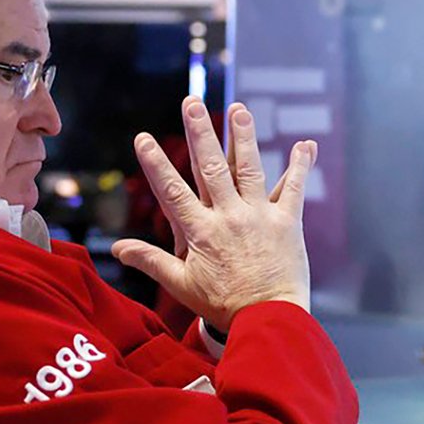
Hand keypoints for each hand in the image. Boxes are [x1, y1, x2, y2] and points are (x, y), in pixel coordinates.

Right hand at [113, 97, 316, 326]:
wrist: (270, 320)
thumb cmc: (224, 305)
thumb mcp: (182, 286)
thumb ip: (151, 261)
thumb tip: (118, 247)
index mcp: (201, 232)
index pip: (172, 191)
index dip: (156, 164)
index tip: (143, 138)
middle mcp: (229, 217)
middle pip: (210, 167)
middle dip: (199, 133)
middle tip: (191, 103)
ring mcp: (260, 217)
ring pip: (249, 168)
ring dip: (243, 136)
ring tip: (238, 108)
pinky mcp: (288, 223)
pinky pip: (294, 189)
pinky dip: (300, 165)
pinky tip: (305, 144)